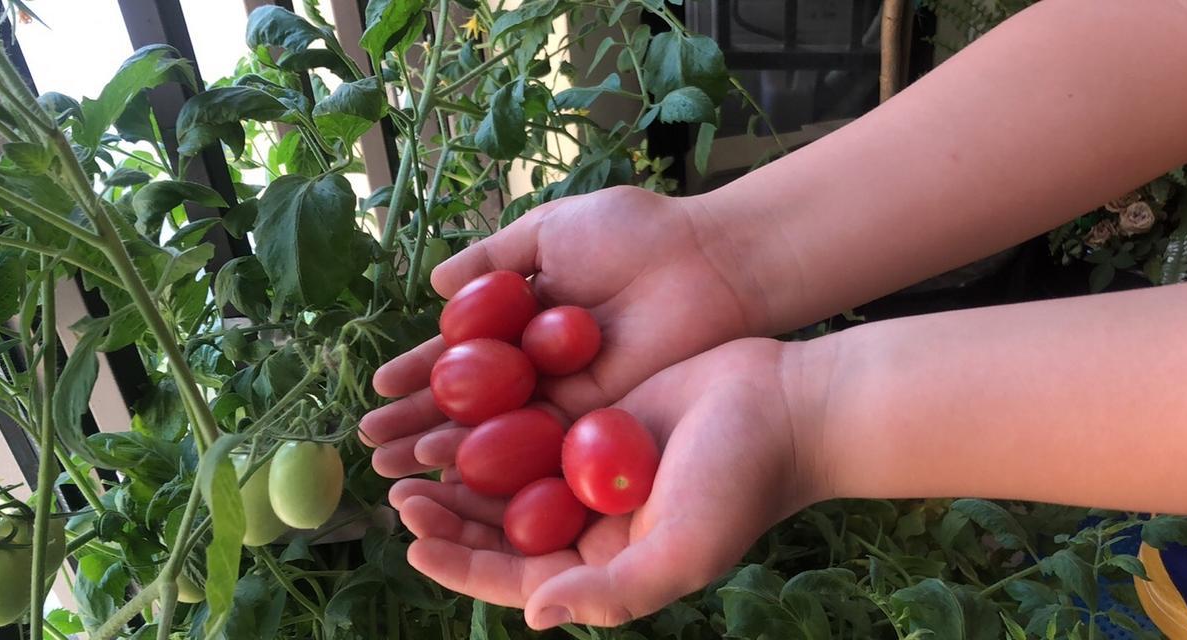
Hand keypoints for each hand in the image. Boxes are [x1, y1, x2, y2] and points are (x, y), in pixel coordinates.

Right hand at [359, 186, 763, 476]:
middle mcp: (541, 366)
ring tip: (390, 466)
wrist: (705, 261)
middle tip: (368, 445)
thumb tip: (435, 285)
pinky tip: (444, 464)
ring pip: (493, 432)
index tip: (379, 388)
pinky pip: (533, 443)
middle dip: (417, 421)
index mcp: (528, 320)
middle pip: (469, 403)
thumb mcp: (552, 231)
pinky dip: (490, 455)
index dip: (420, 372)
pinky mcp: (594, 420)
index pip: (463, 355)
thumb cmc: (636, 234)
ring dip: (441, 448)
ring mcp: (566, 396)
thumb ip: (494, 258)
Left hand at [387, 338, 829, 628]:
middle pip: (501, 530)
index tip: (412, 539)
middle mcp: (593, 525)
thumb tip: (534, 616)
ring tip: (413, 454)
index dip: (460, 565)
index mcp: (607, 565)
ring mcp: (592, 472)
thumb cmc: (741, 483)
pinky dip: (494, 425)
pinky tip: (457, 408)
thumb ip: (612, 592)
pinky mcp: (597, 423)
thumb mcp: (682, 549)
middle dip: (449, 517)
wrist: (787, 407)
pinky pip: (532, 429)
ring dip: (462, 471)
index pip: (517, 578)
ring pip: (508, 480)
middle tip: (400, 492)